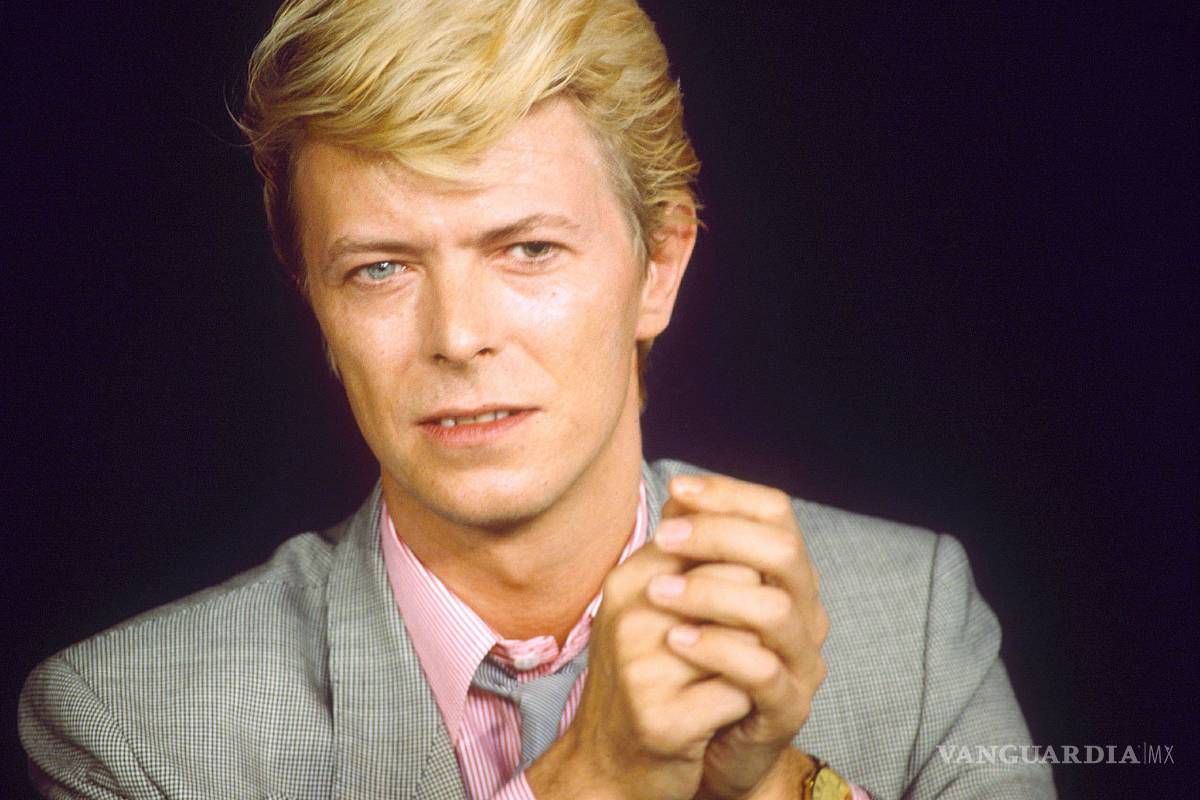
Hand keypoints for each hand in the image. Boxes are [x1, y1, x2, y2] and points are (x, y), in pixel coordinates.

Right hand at [525, 531, 751, 799]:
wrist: (607, 765)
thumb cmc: (642, 679)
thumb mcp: (649, 607)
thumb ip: (677, 554)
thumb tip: (695, 492)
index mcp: (630, 578)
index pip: (717, 540)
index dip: (748, 572)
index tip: (741, 599)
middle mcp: (630, 613)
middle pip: (740, 580)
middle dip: (755, 614)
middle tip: (736, 647)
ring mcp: (642, 666)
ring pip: (747, 637)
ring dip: (753, 661)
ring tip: (725, 679)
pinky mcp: (663, 719)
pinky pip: (739, 692)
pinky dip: (742, 706)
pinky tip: (717, 716)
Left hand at [649, 474, 829, 798]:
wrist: (703, 742)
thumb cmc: (696, 661)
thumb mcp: (691, 598)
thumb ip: (692, 551)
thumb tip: (678, 494)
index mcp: (785, 575)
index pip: (776, 513)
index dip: (729, 494)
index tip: (678, 489)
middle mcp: (804, 610)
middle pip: (782, 550)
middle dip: (719, 535)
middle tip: (663, 538)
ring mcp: (801, 660)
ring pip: (776, 609)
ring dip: (710, 592)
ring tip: (657, 593)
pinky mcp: (788, 707)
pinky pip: (762, 671)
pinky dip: (717, 649)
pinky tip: (675, 640)